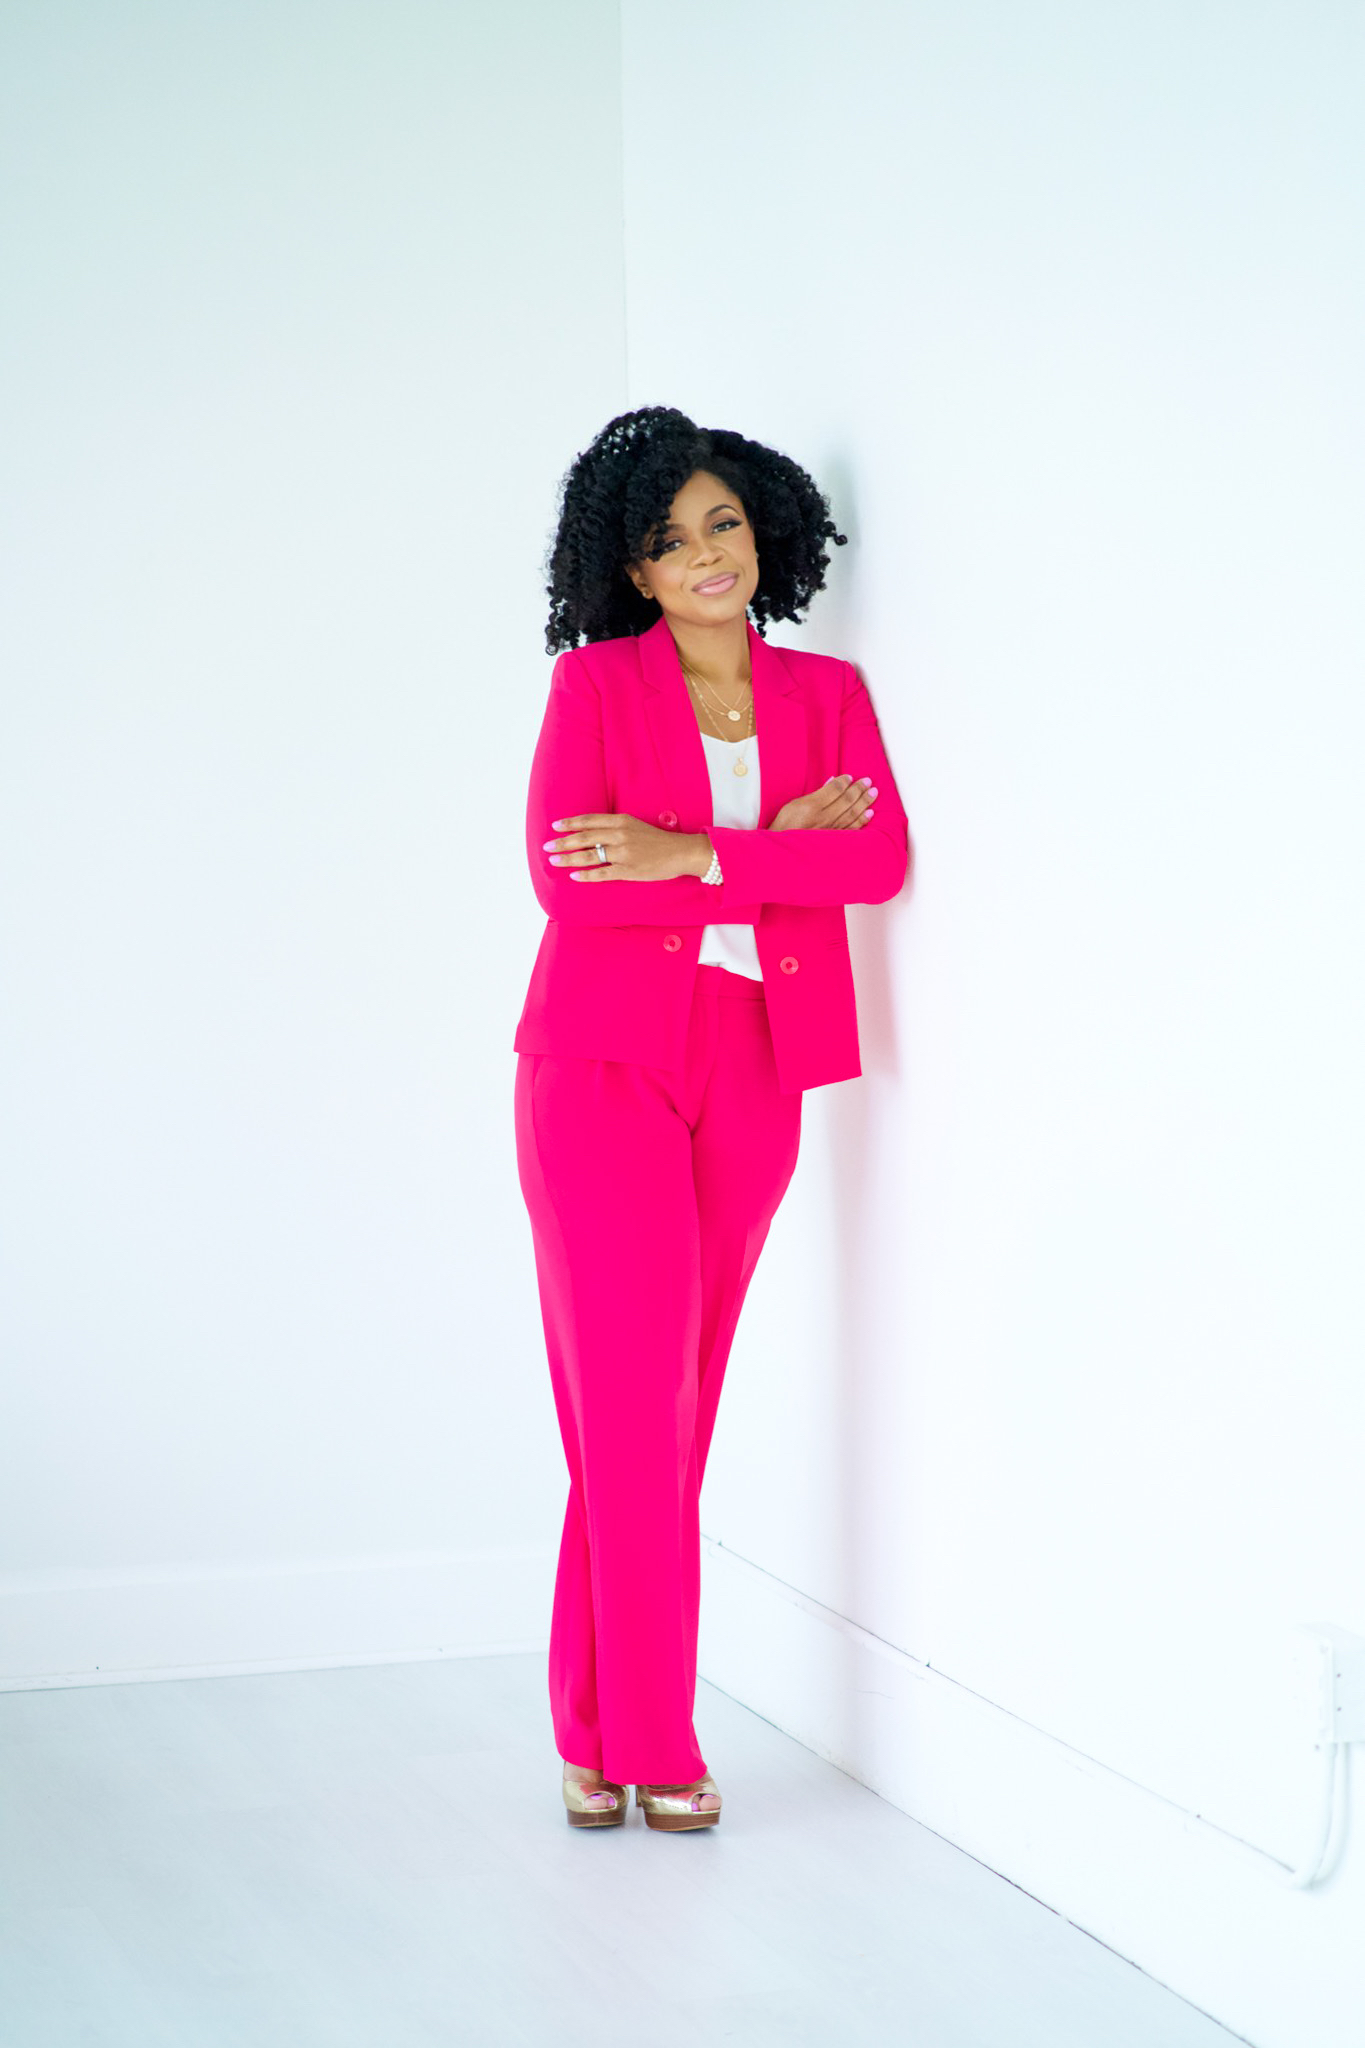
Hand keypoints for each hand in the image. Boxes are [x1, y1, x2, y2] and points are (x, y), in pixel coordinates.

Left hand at [544, 813, 707, 881]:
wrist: (680, 852)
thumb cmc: (657, 840)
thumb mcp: (634, 825)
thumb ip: (614, 827)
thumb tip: (592, 832)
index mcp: (621, 821)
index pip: (589, 821)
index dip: (570, 824)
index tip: (555, 826)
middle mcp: (620, 835)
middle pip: (584, 838)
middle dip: (563, 842)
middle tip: (548, 846)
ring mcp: (623, 854)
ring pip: (589, 856)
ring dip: (569, 858)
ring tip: (555, 861)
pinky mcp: (628, 871)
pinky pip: (602, 874)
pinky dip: (586, 875)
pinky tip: (574, 876)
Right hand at [770, 775, 876, 832]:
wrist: (784, 852)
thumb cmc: (786, 826)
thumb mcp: (793, 805)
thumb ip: (814, 795)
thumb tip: (831, 783)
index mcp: (811, 807)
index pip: (833, 790)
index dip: (844, 782)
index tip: (850, 777)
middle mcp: (823, 818)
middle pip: (846, 800)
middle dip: (858, 789)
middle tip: (868, 781)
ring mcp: (830, 830)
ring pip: (852, 814)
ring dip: (864, 802)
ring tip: (873, 793)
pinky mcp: (834, 841)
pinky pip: (852, 829)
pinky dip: (862, 820)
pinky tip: (870, 813)